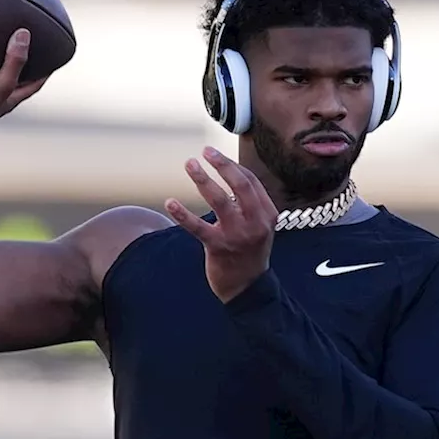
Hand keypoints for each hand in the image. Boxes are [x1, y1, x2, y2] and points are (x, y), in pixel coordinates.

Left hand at [165, 147, 278, 302]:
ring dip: (203, 179)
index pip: (251, 182)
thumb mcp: (259, 226)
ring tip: (190, 164)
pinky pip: (197, 227)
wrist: (247, 287)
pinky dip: (182, 214)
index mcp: (268, 214)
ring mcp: (237, 235)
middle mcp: (255, 223)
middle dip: (222, 165)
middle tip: (206, 151)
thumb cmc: (249, 252)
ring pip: (220, 200)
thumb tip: (230, 173)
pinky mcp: (218, 247)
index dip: (232, 165)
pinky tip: (170, 203)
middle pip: (240, 185)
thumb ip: (250, 203)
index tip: (215, 156)